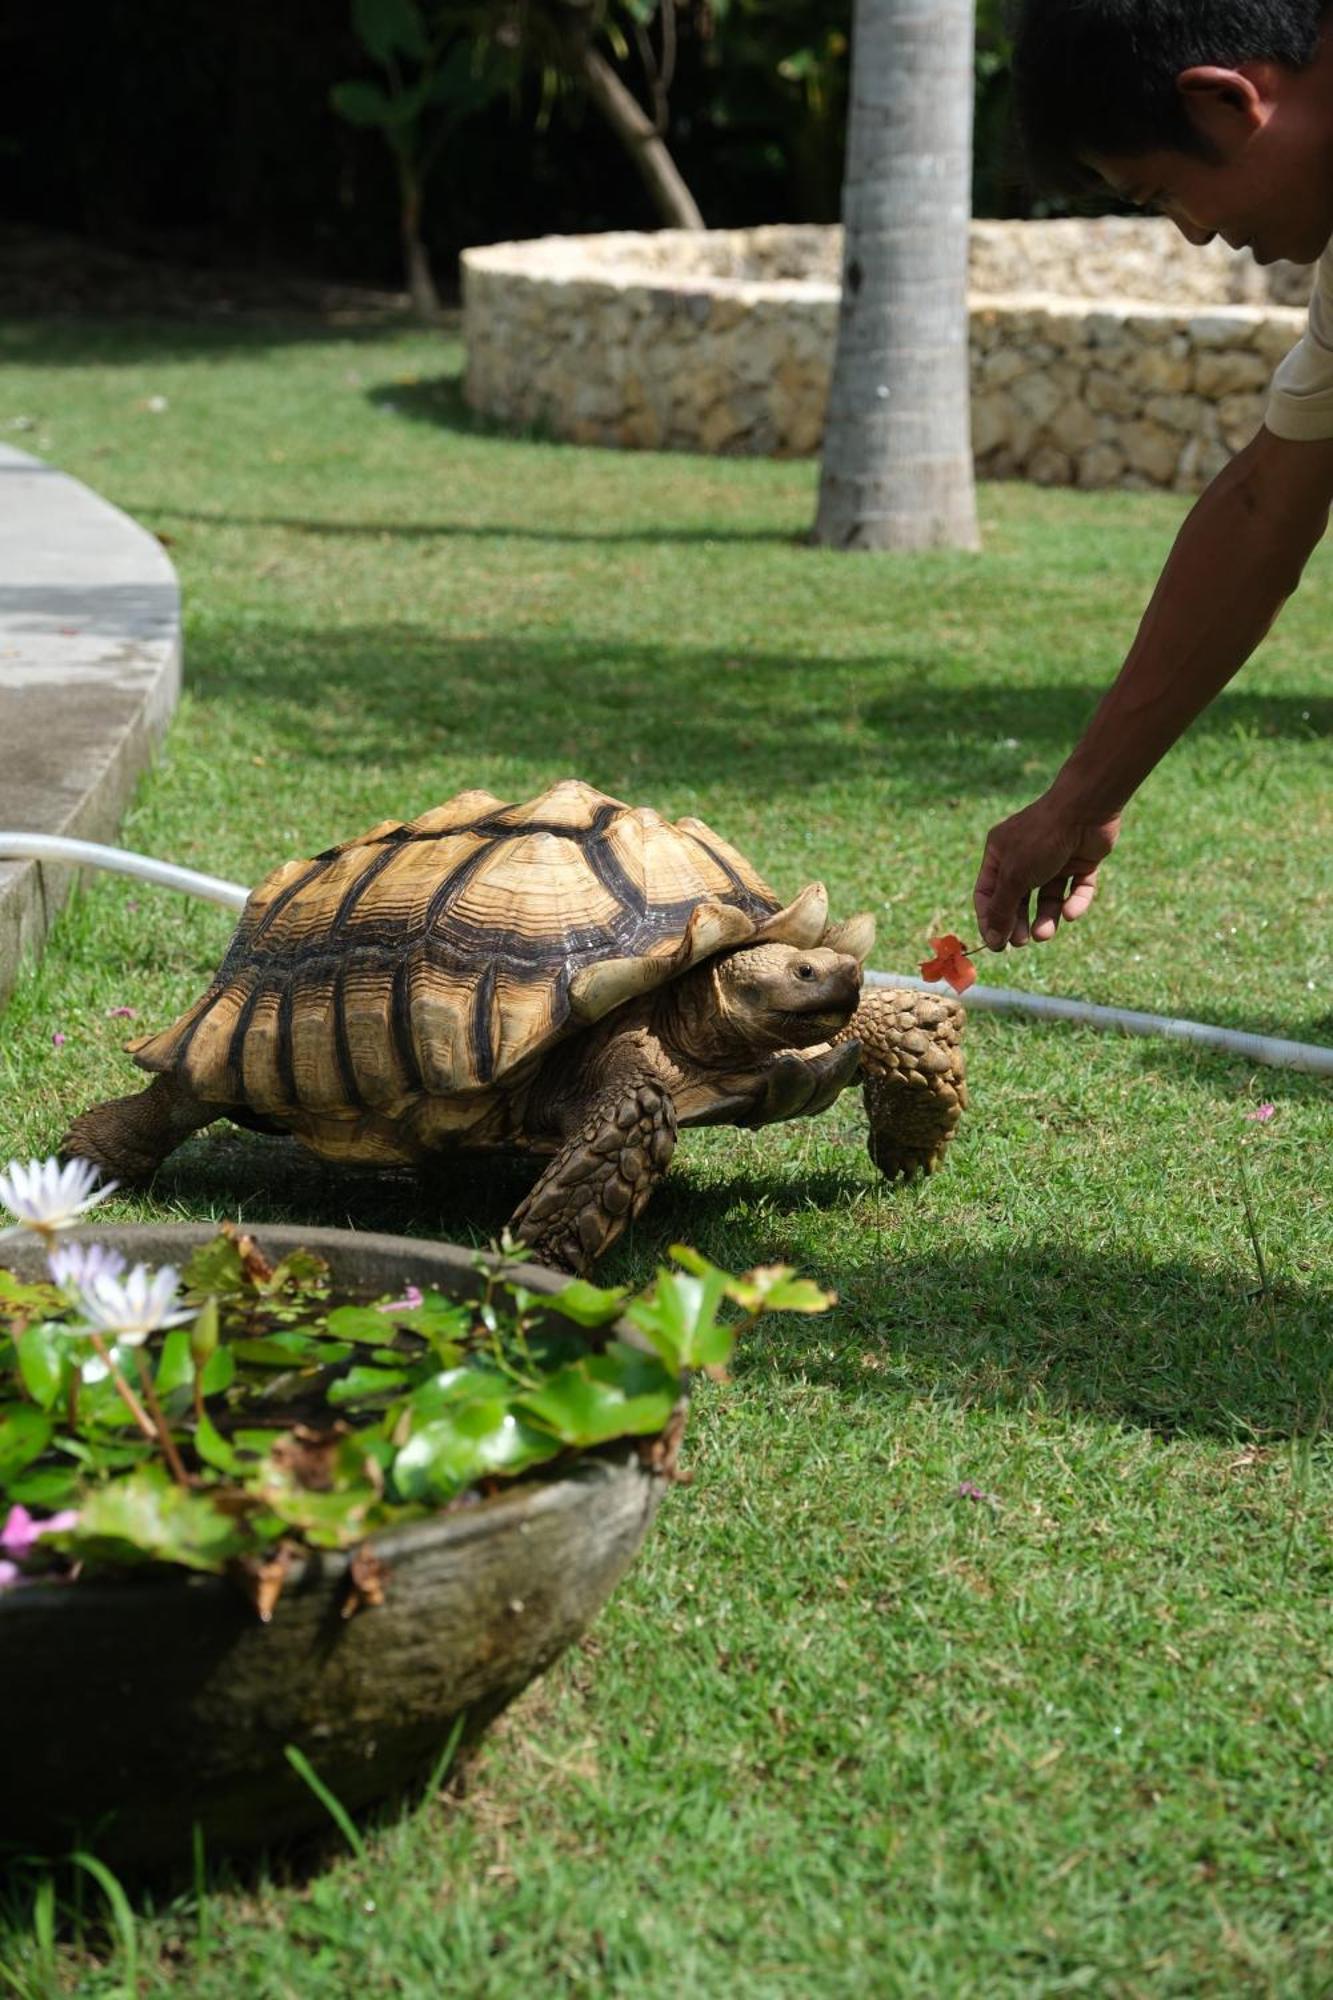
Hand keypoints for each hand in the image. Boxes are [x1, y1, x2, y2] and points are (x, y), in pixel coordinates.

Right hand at [973, 794, 1121, 949]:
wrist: (1085, 809)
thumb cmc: (1041, 838)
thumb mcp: (1014, 876)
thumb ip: (1001, 909)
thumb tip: (992, 939)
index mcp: (1000, 853)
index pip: (988, 893)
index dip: (990, 920)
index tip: (997, 945)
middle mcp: (1024, 856)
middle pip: (1017, 899)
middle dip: (1019, 922)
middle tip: (1022, 942)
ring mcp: (1054, 859)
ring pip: (1047, 898)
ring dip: (1046, 918)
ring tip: (1045, 934)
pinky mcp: (1080, 862)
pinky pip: (1075, 889)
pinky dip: (1074, 903)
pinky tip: (1070, 912)